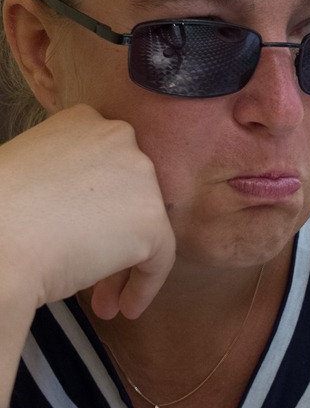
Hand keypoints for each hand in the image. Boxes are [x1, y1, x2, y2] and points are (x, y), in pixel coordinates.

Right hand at [0, 104, 174, 319]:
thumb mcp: (32, 172)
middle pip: (127, 192)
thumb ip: (65, 178)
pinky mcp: (151, 220)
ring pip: (141, 224)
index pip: (105, 165)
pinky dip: (144, 285)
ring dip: (122, 262)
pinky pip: (158, 258)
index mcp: (84, 120)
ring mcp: (139, 176)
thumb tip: (74, 209)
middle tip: (90, 267)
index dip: (96, 205)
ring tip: (101, 300)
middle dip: (111, 233)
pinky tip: (124, 307)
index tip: (81, 236)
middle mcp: (119, 137)